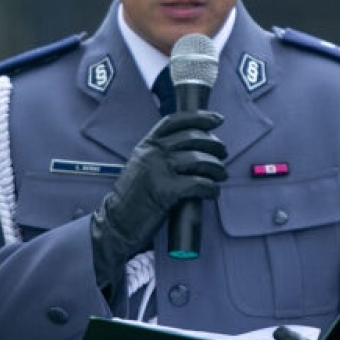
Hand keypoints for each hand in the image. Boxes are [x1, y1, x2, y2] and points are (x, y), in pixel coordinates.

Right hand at [90, 110, 227, 288]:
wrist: (117, 222)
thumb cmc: (133, 197)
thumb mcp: (142, 165)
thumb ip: (161, 153)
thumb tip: (195, 147)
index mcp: (146, 145)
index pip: (175, 121)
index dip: (199, 117)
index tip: (216, 119)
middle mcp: (152, 153)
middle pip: (192, 137)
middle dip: (214, 143)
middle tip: (222, 152)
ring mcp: (157, 170)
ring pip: (199, 159)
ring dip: (216, 167)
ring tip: (221, 174)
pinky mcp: (165, 191)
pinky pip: (198, 183)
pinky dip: (211, 188)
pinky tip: (213, 192)